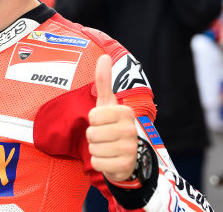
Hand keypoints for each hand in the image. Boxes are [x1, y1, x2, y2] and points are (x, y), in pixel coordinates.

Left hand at [87, 55, 137, 181]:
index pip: (93, 117)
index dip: (93, 121)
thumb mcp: (107, 103)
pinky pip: (98, 163)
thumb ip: (104, 81)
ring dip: (96, 149)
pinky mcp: (126, 166)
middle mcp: (131, 130)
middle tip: (104, 137)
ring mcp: (130, 149)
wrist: (127, 156)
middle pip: (91, 134)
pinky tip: (110, 159)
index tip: (103, 122)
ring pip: (94, 149)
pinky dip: (100, 162)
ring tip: (107, 147)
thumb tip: (104, 56)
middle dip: (93, 137)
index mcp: (125, 113)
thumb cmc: (112, 125)